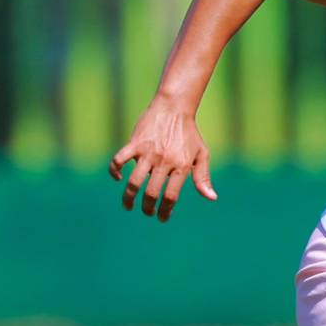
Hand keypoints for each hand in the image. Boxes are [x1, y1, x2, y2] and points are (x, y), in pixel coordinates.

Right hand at [110, 99, 217, 220]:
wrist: (174, 107)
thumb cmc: (189, 133)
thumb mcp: (201, 154)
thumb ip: (203, 177)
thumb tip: (211, 198)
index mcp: (181, 166)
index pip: (170, 196)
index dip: (165, 211)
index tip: (162, 218)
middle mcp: (164, 161)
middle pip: (151, 193)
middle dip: (147, 208)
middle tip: (147, 212)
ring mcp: (148, 152)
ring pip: (134, 182)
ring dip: (129, 197)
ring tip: (128, 206)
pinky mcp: (134, 143)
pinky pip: (118, 160)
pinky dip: (114, 171)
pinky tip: (118, 178)